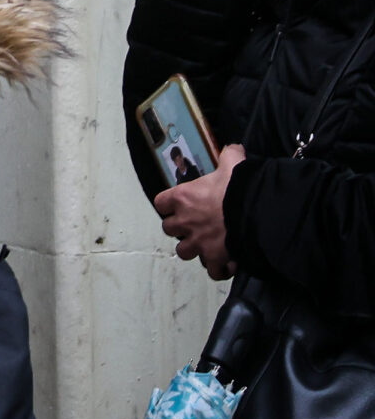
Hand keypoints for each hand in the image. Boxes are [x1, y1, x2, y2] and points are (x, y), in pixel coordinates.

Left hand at [156, 142, 245, 279]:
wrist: (257, 212)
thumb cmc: (240, 187)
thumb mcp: (234, 165)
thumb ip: (229, 156)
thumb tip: (233, 149)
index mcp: (183, 197)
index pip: (161, 203)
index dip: (168, 204)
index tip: (177, 204)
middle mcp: (185, 221)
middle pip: (169, 229)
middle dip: (180, 228)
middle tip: (195, 224)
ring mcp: (198, 242)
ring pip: (183, 251)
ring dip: (193, 249)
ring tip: (207, 245)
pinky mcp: (214, 257)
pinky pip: (211, 269)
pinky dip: (218, 268)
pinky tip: (226, 264)